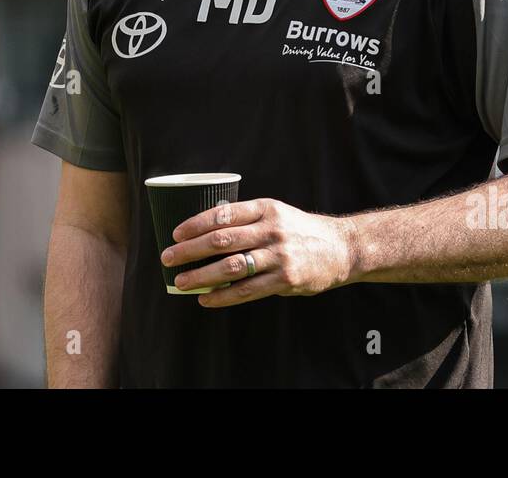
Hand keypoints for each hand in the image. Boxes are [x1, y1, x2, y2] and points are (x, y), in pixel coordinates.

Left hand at [160, 198, 357, 306]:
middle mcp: (271, 230)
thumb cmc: (299, 230)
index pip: (224, 214)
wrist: (340, 248)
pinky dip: (223, 296)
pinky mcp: (285, 280)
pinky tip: (206, 299)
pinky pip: (247, 290)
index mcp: (266, 209)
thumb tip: (206, 232)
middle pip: (222, 240)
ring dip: (201, 276)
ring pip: (231, 267)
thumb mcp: (276, 213)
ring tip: (181, 283)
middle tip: (168, 258)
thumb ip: (247, 220)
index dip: (196, 224)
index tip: (175, 234)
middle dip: (190, 250)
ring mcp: (279, 256)